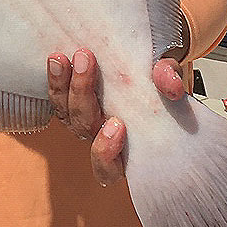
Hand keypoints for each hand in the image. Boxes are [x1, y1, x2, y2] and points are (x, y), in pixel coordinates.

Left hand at [47, 48, 186, 186]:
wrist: (146, 70)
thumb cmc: (160, 90)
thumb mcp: (170, 83)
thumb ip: (169, 82)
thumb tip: (169, 83)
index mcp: (126, 150)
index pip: (109, 169)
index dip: (107, 154)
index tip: (117, 125)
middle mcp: (100, 139)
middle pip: (83, 126)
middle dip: (82, 94)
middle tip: (87, 62)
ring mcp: (84, 119)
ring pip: (66, 111)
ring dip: (63, 84)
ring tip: (63, 57)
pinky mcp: (72, 99)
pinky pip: (58, 95)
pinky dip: (56, 79)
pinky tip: (56, 58)